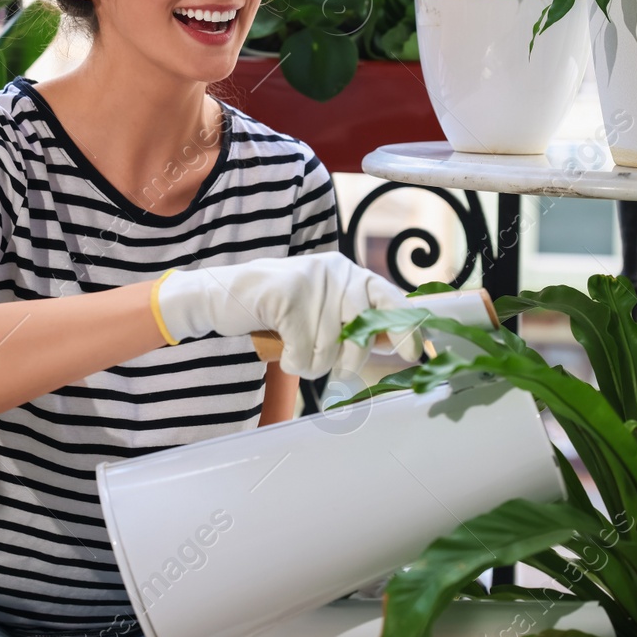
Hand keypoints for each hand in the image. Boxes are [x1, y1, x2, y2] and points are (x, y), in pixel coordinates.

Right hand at [151, 253, 411, 379]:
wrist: (221, 295)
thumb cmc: (277, 308)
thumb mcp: (321, 307)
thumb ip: (354, 319)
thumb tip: (393, 343)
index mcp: (348, 273)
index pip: (391, 297)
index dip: (406, 329)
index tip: (415, 355)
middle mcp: (335, 273)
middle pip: (361, 335)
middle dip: (348, 361)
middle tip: (327, 361)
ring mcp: (310, 284)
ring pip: (329, 352)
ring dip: (310, 363)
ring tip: (294, 348)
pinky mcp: (286, 299)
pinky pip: (303, 354)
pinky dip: (290, 361)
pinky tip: (280, 347)